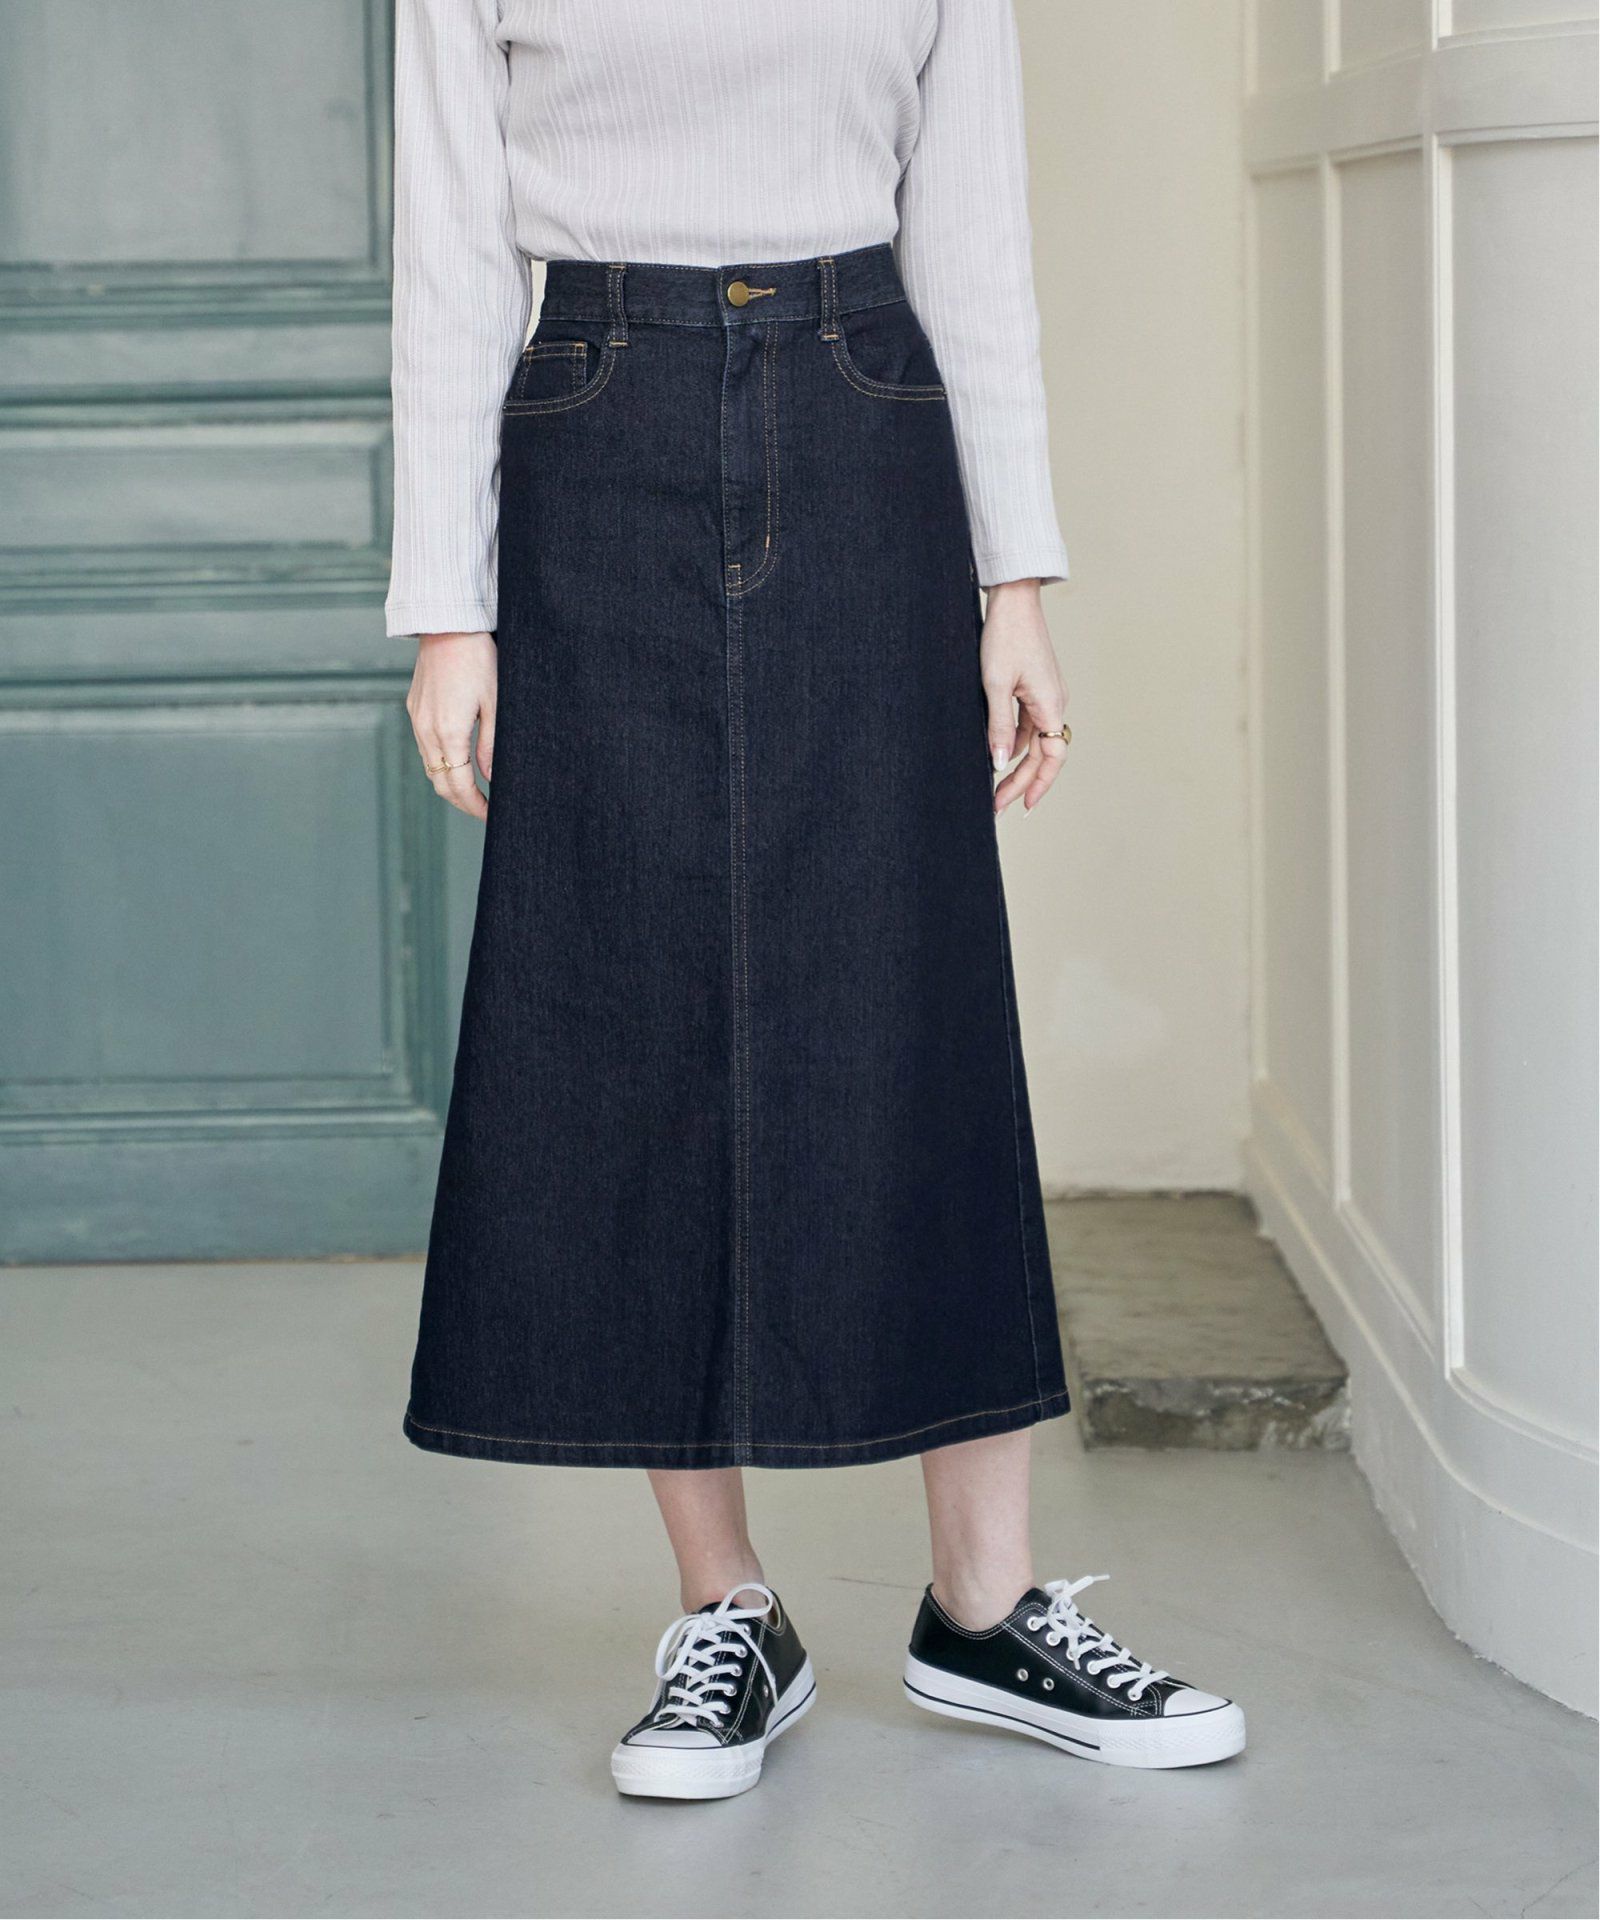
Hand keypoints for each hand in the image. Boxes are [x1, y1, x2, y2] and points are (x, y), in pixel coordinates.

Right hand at [406, 631, 496, 820]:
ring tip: (475, 791)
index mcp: (448, 732)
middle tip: (484, 810)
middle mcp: (426, 730)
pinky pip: (425, 747)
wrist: (448, 625)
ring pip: (431, 767)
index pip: (459, 785)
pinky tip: (459, 762)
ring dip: (450, 783)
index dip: (475, 806)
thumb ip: (491, 745)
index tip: (491, 816)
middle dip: (462, 801)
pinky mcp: (415, 709)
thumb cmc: (478, 659)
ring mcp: (417, 719)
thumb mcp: (495, 704)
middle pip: (440, 783)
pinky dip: (441, 763)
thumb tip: (490, 778)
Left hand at [981, 580, 1068, 815]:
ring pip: (1034, 741)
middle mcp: (1054, 702)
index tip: (1024, 805)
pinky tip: (996, 754)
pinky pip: (1027, 724)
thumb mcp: (994, 685)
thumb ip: (997, 726)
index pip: (1052, 756)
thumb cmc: (1005, 637)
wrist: (1013, 601)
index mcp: (1050, 704)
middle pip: (1041, 754)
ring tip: (995, 787)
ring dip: (1017, 764)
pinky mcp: (1035, 688)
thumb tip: (999, 763)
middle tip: (999, 806)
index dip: (1040, 784)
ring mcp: (1045, 695)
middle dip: (1021, 781)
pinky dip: (1013, 742)